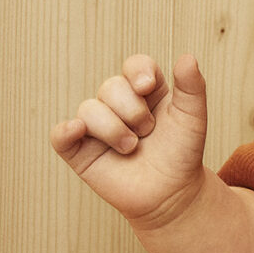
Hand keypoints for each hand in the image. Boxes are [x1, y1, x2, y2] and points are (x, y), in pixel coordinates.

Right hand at [50, 52, 210, 227]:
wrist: (172, 195)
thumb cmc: (182, 154)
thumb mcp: (193, 118)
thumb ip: (192, 87)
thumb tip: (187, 57)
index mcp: (144, 91)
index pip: (134, 66)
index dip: (137, 72)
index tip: (146, 87)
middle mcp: (117, 105)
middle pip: (110, 87)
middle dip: (132, 111)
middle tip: (147, 132)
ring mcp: (96, 127)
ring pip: (89, 109)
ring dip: (114, 129)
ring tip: (131, 148)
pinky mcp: (80, 151)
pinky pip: (60, 136)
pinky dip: (65, 131)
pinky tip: (77, 130)